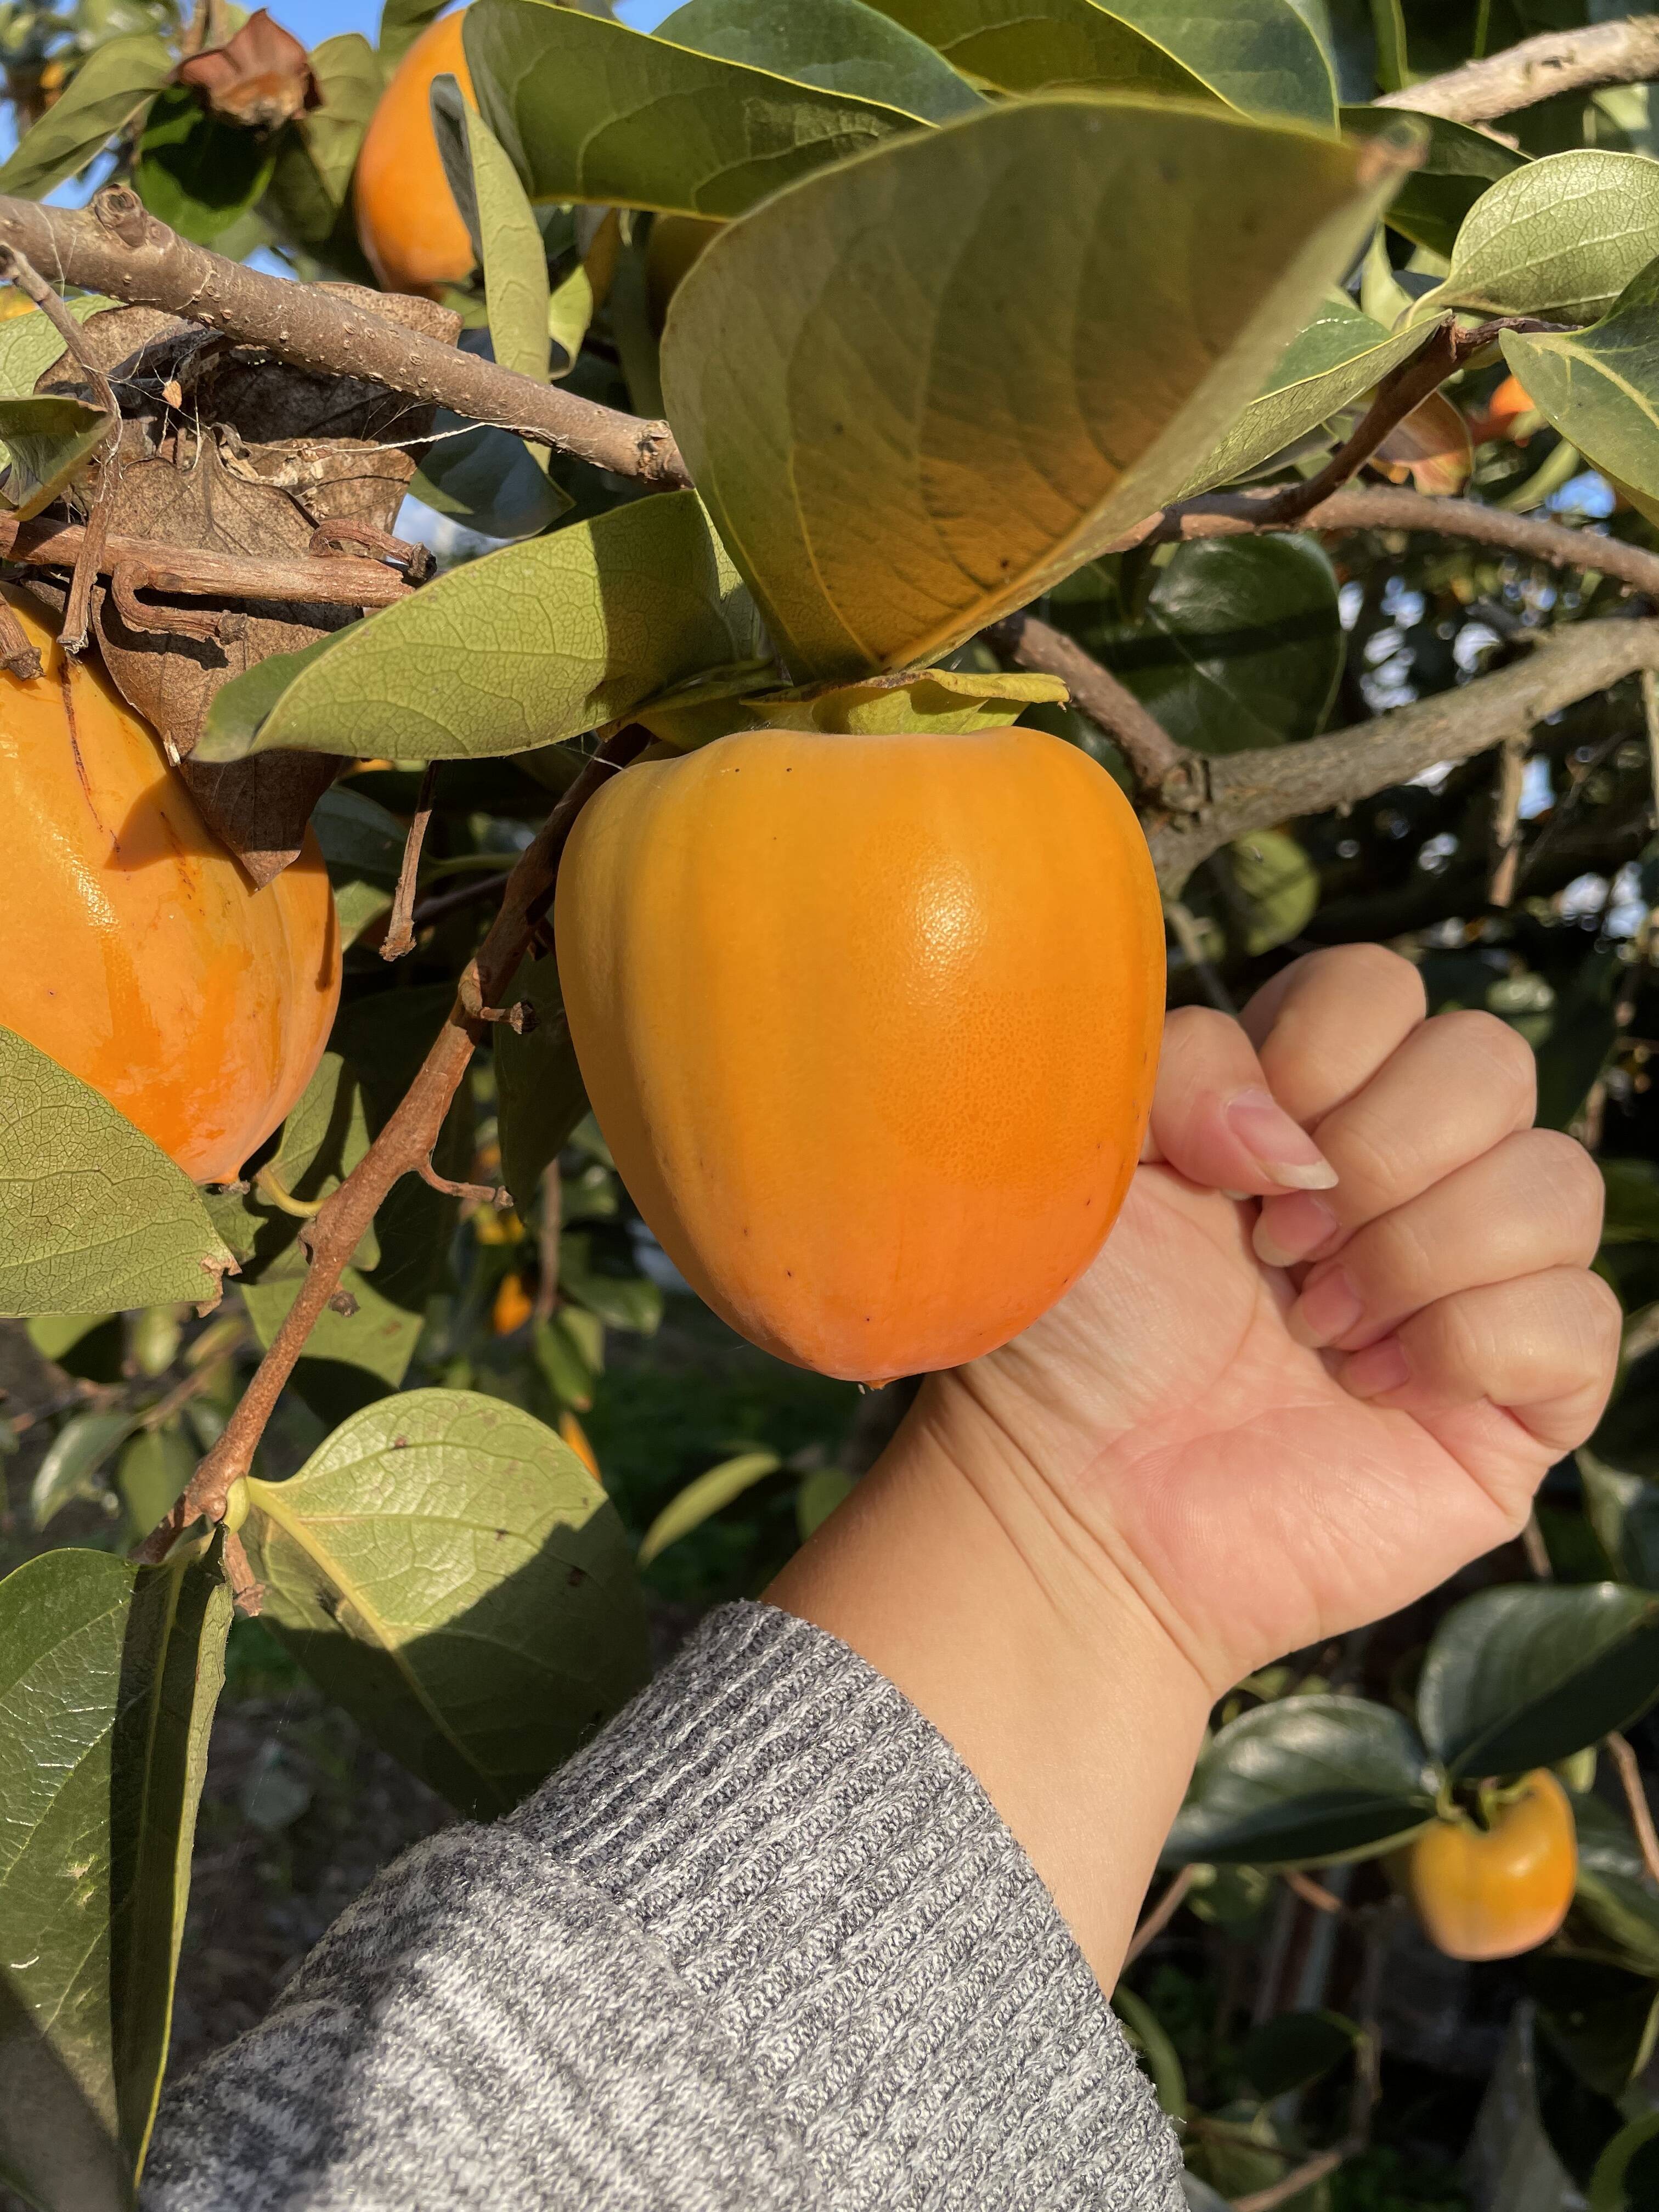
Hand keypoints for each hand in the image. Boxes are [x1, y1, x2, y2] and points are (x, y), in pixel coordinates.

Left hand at [770, 943, 1619, 1982]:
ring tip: (1319, 1326)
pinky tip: (1378, 1389)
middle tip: (1277, 1250)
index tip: (1233, 1158)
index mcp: (1306, 1103)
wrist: (1082, 1508)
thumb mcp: (1090, 1163)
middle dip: (1377, 1153)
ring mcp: (1478, 1284)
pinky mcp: (1525, 1398)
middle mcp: (1407, 1177)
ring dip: (1420, 1252)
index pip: (1385, 987)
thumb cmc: (1077, 1342)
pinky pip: (1580, 1317)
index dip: (1321, 1051)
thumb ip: (1179, 1069)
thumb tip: (1300, 1141)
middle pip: (1489, 1059)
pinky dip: (1470, 1346)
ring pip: (1558, 1179)